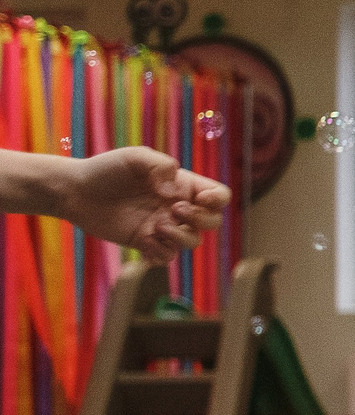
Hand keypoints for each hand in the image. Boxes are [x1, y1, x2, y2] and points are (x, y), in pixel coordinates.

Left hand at [63, 149, 230, 261]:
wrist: (76, 192)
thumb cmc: (106, 170)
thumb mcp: (136, 157)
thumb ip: (161, 166)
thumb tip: (174, 192)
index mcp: (182, 185)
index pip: (218, 196)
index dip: (217, 199)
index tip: (201, 198)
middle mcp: (176, 207)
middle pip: (212, 221)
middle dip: (200, 219)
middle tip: (174, 210)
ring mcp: (163, 226)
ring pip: (192, 242)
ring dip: (180, 237)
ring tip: (155, 226)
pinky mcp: (145, 243)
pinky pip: (167, 256)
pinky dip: (160, 252)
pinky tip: (144, 241)